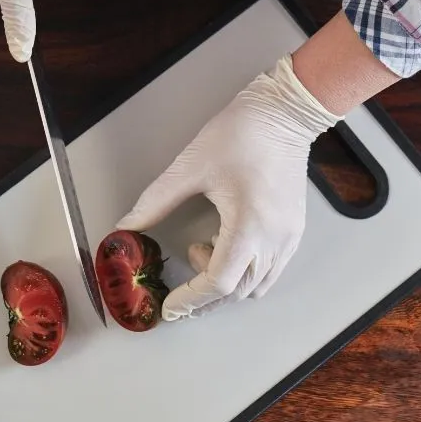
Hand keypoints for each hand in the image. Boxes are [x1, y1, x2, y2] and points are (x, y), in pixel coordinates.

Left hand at [118, 13, 399, 320]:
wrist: (285, 113)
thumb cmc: (241, 134)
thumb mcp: (189, 167)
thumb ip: (156, 202)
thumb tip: (127, 226)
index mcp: (247, 224)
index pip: (217, 282)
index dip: (190, 300)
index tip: (170, 307)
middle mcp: (273, 239)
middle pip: (236, 292)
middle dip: (204, 299)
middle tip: (177, 297)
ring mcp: (288, 238)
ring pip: (256, 286)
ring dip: (226, 286)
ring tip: (202, 253)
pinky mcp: (294, 231)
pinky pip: (271, 271)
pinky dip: (245, 274)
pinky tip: (226, 248)